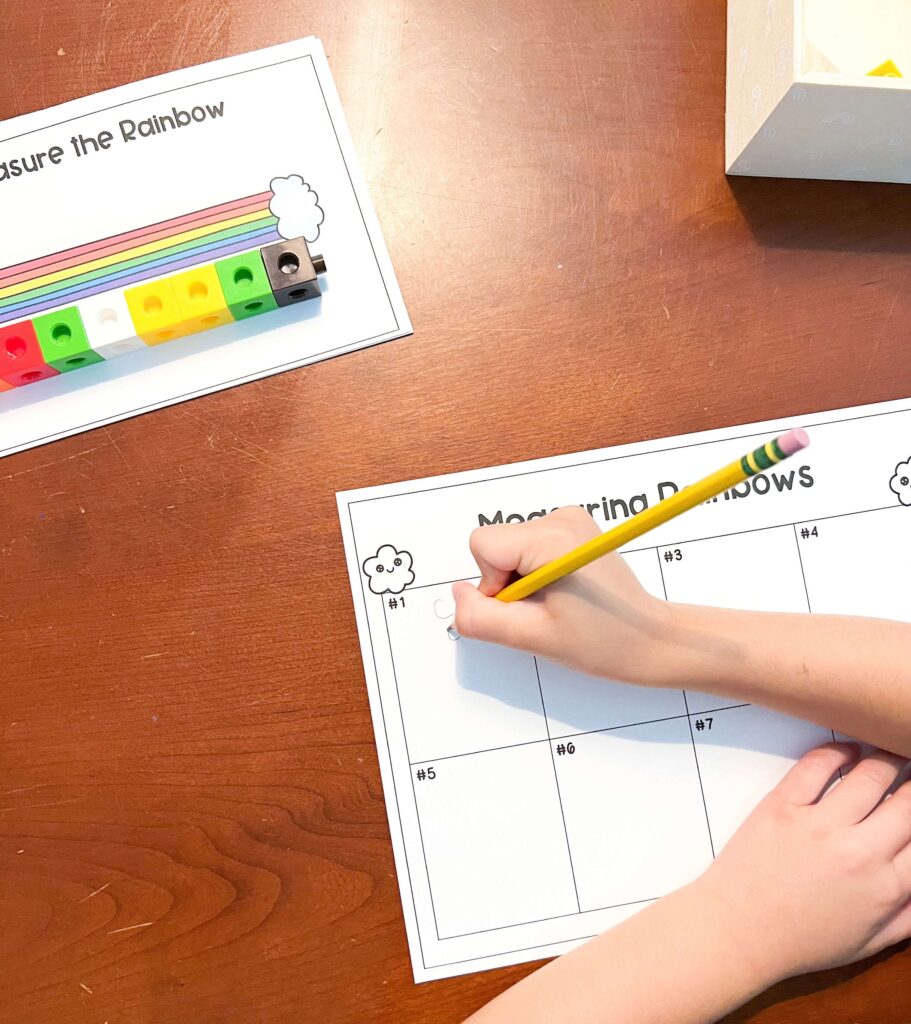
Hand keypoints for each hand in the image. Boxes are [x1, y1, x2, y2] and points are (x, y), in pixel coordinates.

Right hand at [452, 506, 674, 684]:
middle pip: (495, 545)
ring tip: (558, 603)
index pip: (483, 544)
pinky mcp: (572, 529)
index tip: (525, 605)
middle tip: (545, 610)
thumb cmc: (606, 641)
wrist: (651, 639)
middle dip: (508, 583)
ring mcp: (569, 521)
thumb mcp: (534, 637)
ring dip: (522, 580)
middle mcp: (561, 518)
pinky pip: (527, 548)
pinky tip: (562, 593)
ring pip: (509, 548)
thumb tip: (458, 595)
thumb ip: (482, 618)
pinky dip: (535, 573)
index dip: (492, 584)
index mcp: (553, 538)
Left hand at [696, 743, 910, 983]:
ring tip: (890, 758)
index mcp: (886, 887)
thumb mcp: (869, 942)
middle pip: (908, 800)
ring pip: (869, 774)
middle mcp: (858, 851)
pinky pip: (817, 764)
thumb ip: (909, 914)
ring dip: (886, 761)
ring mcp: (819, 824)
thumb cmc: (800, 940)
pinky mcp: (783, 805)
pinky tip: (848, 751)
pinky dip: (838, 751)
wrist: (739, 930)